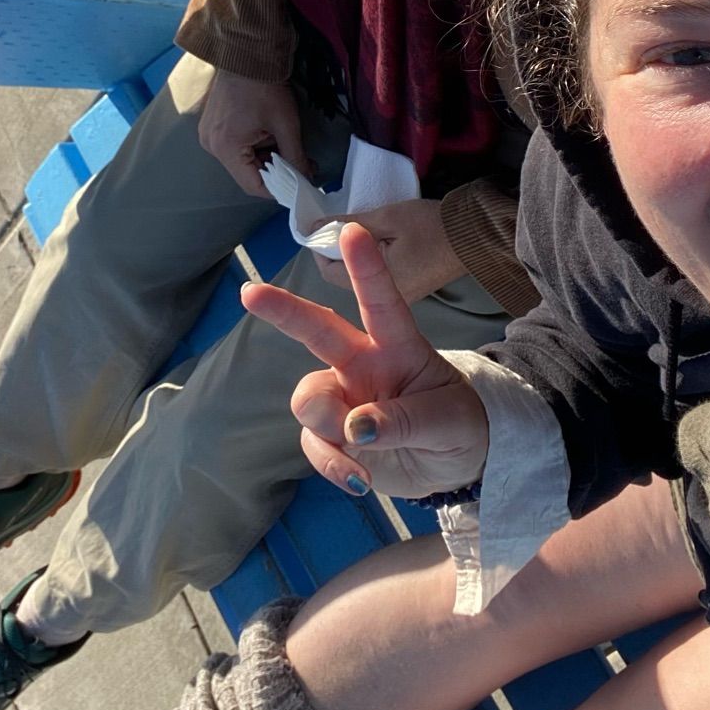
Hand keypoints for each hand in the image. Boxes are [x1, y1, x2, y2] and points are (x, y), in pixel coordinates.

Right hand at [197, 70, 308, 197]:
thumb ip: (296, 157)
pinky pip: (235, 147)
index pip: (253, 186)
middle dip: (275, 171)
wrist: (246, 53)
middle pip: (246, 173)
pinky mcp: (212, 125)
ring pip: (242, 160)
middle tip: (300, 163)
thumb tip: (307, 178)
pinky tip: (269, 134)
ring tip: (286, 143)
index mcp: (226, 148)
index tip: (299, 186)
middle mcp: (212, 146)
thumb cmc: (266, 87)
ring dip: (265, 157)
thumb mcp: (286, 125)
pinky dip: (254, 146)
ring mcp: (209, 135)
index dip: (278, 190)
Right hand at [242, 222, 487, 498]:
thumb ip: (404, 420)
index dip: (366, 268)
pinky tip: (358, 479)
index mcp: (398, 346)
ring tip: (362, 454)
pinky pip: (313, 444)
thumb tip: (354, 428)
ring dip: (327, 428)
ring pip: (309, 400)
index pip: (382, 302)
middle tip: (250, 293)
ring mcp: (343, 397)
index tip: (352, 231)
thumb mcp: (449, 422)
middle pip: (316, 331)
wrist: (456, 467)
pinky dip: (331, 465)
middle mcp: (362, 364)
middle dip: (283, 310)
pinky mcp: (331, 435)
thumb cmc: (460, 425)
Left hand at [313, 196, 461, 303]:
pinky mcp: (412, 290)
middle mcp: (390, 302)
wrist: (479, 235)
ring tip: (361, 231)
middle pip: (343, 279)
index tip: (323, 225)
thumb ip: (349, 225)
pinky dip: (372, 263)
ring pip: (360, 281)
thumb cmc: (432, 226)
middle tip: (342, 225)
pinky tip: (379, 243)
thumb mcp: (387, 219)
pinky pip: (379, 281)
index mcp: (381, 289)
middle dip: (336, 252)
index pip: (329, 272)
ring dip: (354, 258)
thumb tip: (314, 226)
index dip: (320, 247)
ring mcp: (403, 299)